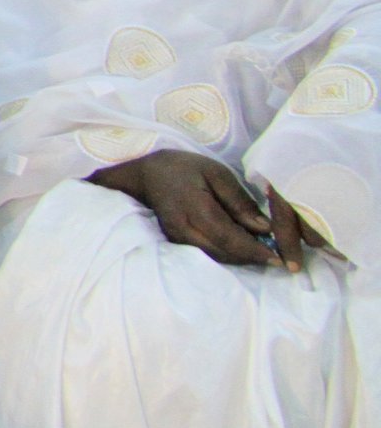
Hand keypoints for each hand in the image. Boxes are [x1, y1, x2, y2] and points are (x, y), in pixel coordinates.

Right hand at [90, 148, 325, 269]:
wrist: (147, 175)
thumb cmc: (185, 168)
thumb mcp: (216, 174)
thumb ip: (239, 202)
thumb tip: (264, 229)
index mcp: (195, 208)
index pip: (229, 237)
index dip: (255, 251)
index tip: (279, 258)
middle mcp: (184, 229)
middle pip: (224, 253)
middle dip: (253, 258)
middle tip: (280, 259)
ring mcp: (178, 238)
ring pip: (217, 257)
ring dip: (242, 259)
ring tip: (265, 254)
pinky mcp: (177, 243)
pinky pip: (208, 254)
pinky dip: (229, 254)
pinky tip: (244, 248)